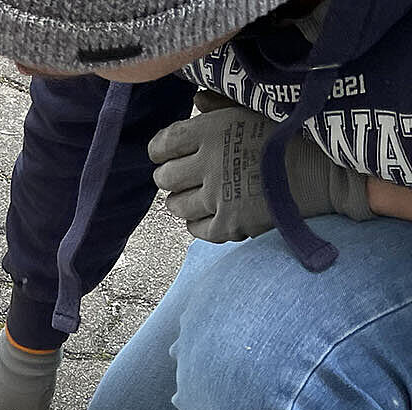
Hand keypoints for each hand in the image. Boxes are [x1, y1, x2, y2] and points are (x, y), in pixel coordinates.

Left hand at [148, 92, 372, 242]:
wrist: (329, 171)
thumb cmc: (293, 134)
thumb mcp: (256, 108)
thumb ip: (221, 104)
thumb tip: (195, 99)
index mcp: (212, 130)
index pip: (162, 144)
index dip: (161, 150)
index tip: (168, 152)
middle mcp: (209, 163)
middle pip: (165, 177)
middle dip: (171, 176)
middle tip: (185, 175)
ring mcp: (217, 197)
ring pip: (176, 205)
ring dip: (183, 200)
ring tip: (199, 194)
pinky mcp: (228, 224)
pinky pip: (195, 229)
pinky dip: (198, 222)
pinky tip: (211, 212)